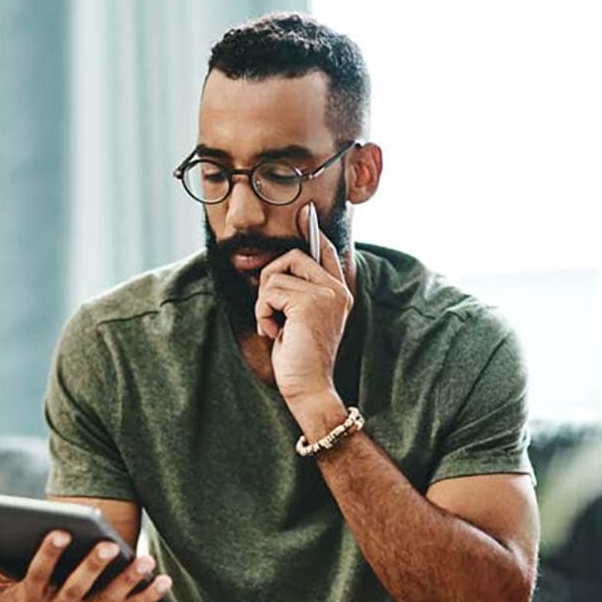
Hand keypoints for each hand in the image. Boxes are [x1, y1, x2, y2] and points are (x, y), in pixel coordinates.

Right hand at [0, 531, 171, 601]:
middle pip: (77, 588)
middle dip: (93, 567)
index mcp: (31, 600)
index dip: (48, 555)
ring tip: (145, 559)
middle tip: (109, 545)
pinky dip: (149, 597)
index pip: (38, 575)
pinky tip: (165, 579)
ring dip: (128, 581)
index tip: (59, 531)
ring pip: (109, 600)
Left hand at [254, 205, 352, 408]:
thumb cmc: (299, 359)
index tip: (304, 213)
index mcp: (338, 293)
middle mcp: (336, 290)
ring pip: (275, 277)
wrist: (308, 388)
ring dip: (264, 304)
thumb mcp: (298, 320)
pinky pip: (269, 292)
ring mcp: (325, 295)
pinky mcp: (308, 304)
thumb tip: (276, 266)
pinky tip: (275, 333)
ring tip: (276, 327)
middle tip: (272, 312)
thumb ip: (296, 293)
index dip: (313, 231)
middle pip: (292, 256)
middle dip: (270, 281)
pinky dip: (262, 314)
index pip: (326, 250)